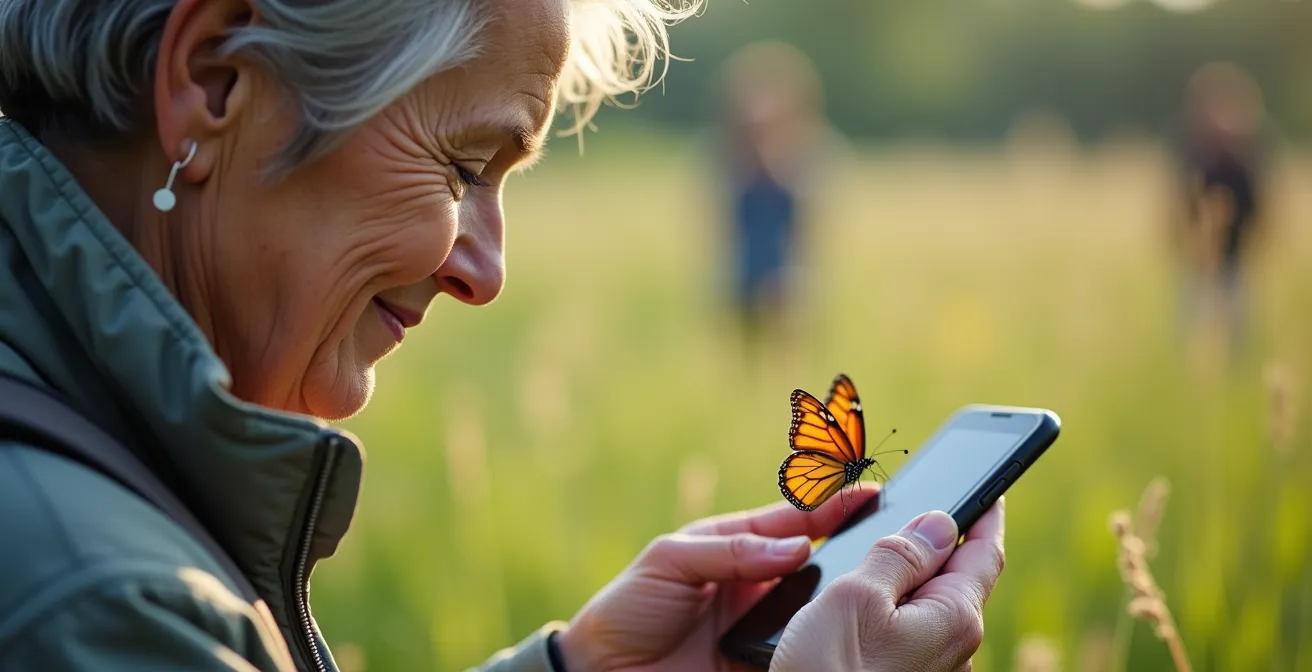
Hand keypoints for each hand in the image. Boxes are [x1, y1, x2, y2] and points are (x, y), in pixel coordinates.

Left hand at [557, 488, 878, 671]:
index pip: (790, 521)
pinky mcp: (764, 662)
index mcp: (734, 546)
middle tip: (890, 536)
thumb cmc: (628, 608)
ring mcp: (764, 625)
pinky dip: (824, 641)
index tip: (868, 494)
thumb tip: (796, 546)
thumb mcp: (670, 561)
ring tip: (877, 583)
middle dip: (851, 548)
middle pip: (815, 561)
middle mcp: (756, 583)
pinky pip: (802, 649)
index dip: (829, 506)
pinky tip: (844, 634)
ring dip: (843, 597)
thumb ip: (730, 550)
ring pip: (817, 607)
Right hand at [771, 498, 1006, 671]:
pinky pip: (908, 631)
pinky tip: (859, 602)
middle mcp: (954, 648)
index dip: (986, 513)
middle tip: (916, 509)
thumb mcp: (855, 597)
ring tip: (875, 553)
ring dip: (906, 576)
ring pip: (927, 606)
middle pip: (955, 578)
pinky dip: (891, 606)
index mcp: (953, 617)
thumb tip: (939, 523)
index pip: (985, 552)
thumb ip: (899, 554)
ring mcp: (930, 669)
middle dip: (937, 543)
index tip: (990, 486)